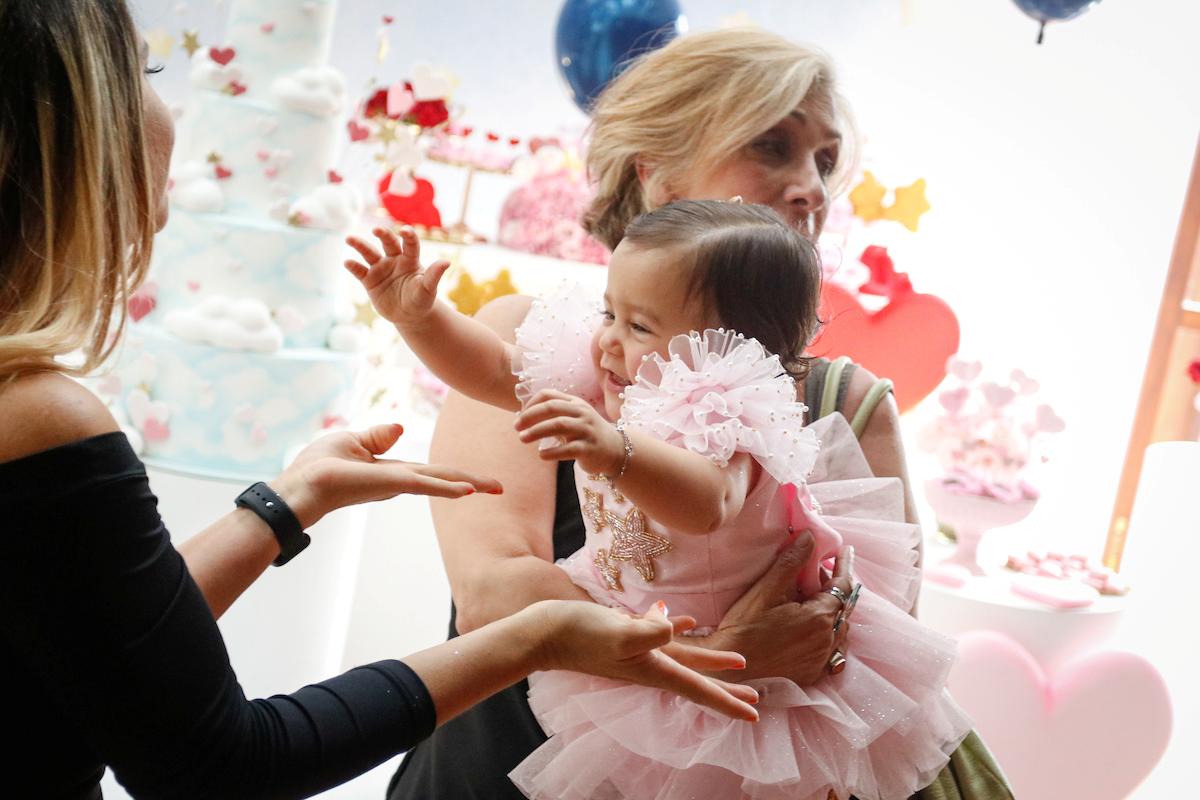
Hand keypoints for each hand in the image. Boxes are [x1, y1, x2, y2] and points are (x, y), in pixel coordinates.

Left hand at [271, 422, 501, 527]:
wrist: (300, 487)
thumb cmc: (318, 467)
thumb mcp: (351, 442)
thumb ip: (377, 437)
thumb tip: (400, 428)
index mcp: (391, 471)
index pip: (429, 473)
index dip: (453, 475)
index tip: (475, 481)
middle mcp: (399, 480)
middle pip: (442, 478)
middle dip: (472, 482)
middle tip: (500, 487)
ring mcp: (396, 484)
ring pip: (440, 482)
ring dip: (468, 484)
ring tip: (495, 487)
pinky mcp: (390, 484)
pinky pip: (425, 485)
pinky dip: (447, 488)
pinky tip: (468, 490)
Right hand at [344, 226, 451, 328]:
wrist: (410, 316)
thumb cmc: (422, 300)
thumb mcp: (428, 289)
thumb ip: (434, 275)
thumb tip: (446, 262)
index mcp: (410, 260)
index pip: (410, 244)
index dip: (408, 236)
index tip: (405, 231)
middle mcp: (394, 260)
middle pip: (388, 243)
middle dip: (383, 235)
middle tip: (376, 230)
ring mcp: (380, 269)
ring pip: (369, 253)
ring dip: (359, 245)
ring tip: (349, 238)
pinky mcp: (369, 280)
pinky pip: (359, 271)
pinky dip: (353, 266)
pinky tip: (347, 262)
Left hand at [514, 389, 623, 475]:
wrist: (616, 450)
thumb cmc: (587, 434)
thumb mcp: (573, 419)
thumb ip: (553, 415)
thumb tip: (523, 418)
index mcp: (575, 403)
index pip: (548, 395)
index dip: (530, 404)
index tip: (520, 417)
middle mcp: (581, 413)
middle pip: (552, 407)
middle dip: (530, 416)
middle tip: (516, 427)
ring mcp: (586, 429)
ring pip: (558, 425)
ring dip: (536, 431)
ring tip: (522, 439)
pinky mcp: (589, 448)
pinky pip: (568, 448)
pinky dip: (552, 451)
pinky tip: (541, 455)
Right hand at [520, 599, 759, 721]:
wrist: (544, 633)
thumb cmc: (579, 634)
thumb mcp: (618, 632)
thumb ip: (648, 632)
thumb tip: (674, 627)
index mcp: (653, 669)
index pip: (699, 689)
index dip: (728, 701)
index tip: (755, 714)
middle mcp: (648, 666)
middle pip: (697, 679)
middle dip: (726, 689)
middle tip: (755, 699)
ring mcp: (636, 653)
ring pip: (683, 658)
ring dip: (709, 660)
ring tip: (736, 663)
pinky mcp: (625, 637)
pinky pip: (660, 636)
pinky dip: (676, 630)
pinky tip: (685, 621)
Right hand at [671, 532, 853, 685]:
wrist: (730, 673)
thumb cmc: (743, 630)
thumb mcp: (764, 592)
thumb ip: (790, 563)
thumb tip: (809, 538)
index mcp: (819, 618)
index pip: (842, 586)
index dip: (844, 565)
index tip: (845, 550)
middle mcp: (827, 641)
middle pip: (842, 607)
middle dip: (834, 587)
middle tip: (818, 571)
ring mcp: (822, 660)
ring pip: (839, 628)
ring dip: (831, 611)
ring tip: (813, 598)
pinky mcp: (814, 673)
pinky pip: (833, 649)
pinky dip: (828, 634)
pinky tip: (812, 628)